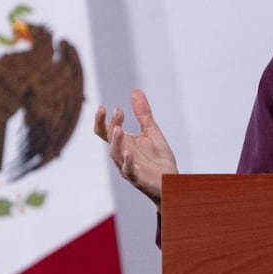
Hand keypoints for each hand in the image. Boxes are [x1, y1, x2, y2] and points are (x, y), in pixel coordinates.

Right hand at [94, 89, 176, 203]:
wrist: (171, 182)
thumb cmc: (158, 159)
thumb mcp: (151, 132)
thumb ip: (143, 114)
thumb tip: (135, 91)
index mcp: (123, 143)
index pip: (105, 131)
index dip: (101, 120)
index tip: (103, 107)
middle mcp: (122, 154)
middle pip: (110, 139)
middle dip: (112, 125)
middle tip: (118, 112)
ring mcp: (128, 167)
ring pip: (115, 154)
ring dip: (116, 142)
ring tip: (118, 129)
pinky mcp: (138, 178)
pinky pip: (129, 170)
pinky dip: (127, 162)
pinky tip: (129, 153)